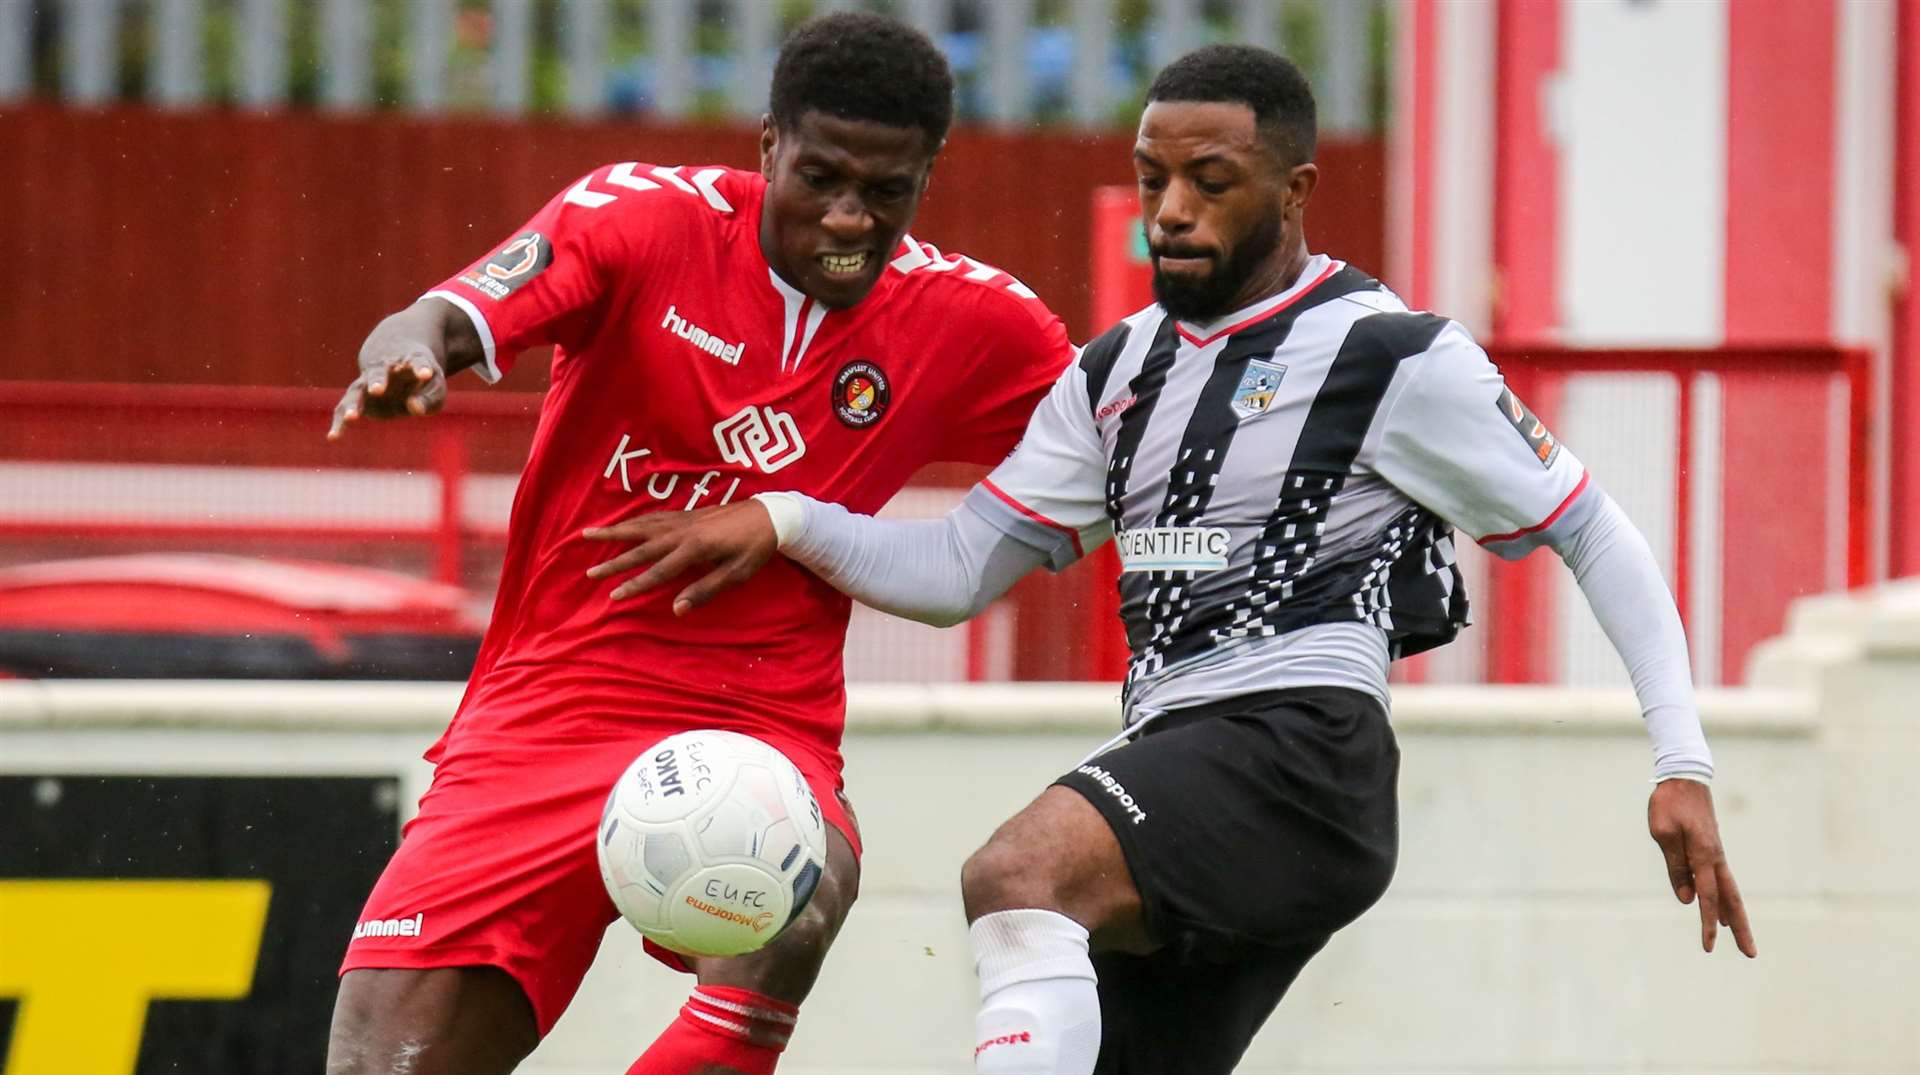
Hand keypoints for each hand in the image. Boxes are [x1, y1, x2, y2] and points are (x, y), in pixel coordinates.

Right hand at [328, 349, 446, 440]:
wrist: (396, 363)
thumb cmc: (420, 379)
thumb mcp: (434, 387)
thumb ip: (429, 397)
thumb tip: (414, 408)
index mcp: (409, 361)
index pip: (416, 362)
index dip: (421, 368)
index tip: (426, 374)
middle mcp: (385, 369)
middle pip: (378, 372)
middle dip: (378, 381)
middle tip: (377, 390)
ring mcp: (368, 382)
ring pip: (357, 390)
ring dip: (354, 404)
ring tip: (352, 417)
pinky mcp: (358, 398)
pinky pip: (344, 409)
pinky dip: (339, 423)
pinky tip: (333, 437)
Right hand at [582, 500, 778, 613]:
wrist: (769, 515)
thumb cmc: (754, 549)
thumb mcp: (735, 574)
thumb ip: (705, 591)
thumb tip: (677, 610)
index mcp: (694, 549)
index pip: (657, 571)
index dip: (635, 585)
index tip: (613, 595)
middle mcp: (682, 532)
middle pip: (640, 548)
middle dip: (614, 561)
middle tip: (590, 572)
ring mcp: (682, 519)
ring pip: (640, 525)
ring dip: (614, 531)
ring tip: (588, 534)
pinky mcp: (686, 513)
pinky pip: (652, 516)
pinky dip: (634, 521)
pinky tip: (624, 525)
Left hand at [1648, 779, 1756, 956]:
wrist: (1684, 776)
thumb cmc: (1669, 803)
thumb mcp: (1663, 833)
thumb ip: (1676, 866)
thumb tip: (1687, 898)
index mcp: (1703, 855)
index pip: (1707, 896)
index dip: (1706, 923)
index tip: (1708, 947)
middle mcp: (1715, 858)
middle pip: (1731, 900)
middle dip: (1740, 928)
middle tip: (1751, 954)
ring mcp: (1715, 854)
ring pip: (1729, 891)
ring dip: (1734, 916)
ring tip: (1742, 940)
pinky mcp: (1711, 850)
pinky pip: (1720, 880)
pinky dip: (1724, 899)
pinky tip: (1720, 911)